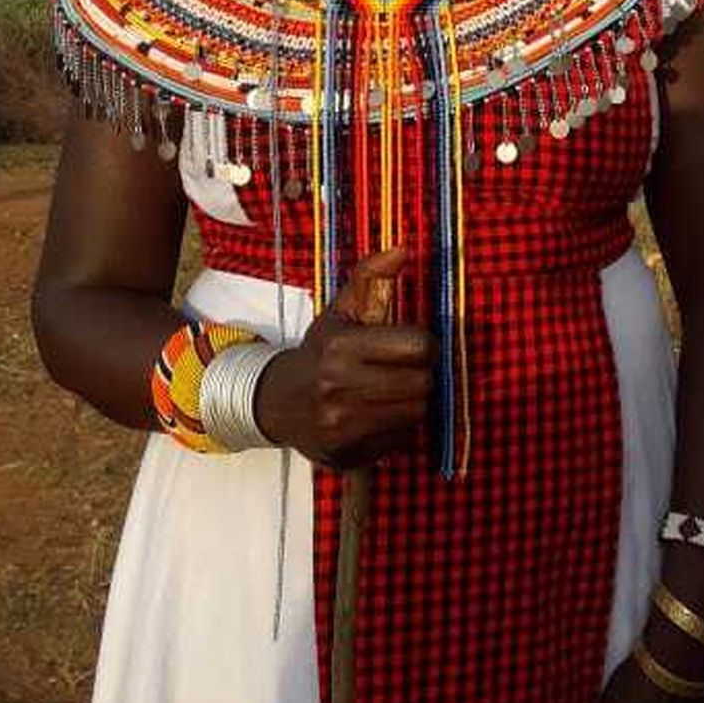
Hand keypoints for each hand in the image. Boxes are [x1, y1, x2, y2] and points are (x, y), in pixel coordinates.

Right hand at [252, 247, 431, 468]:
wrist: (277, 403)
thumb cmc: (320, 353)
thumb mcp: (340, 312)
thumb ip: (370, 276)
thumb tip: (404, 248)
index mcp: (341, 346)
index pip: (418, 345)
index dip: (425, 345)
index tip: (414, 345)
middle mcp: (338, 387)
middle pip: (423, 384)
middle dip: (423, 375)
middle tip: (408, 371)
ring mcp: (341, 425)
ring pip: (416, 413)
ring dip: (414, 403)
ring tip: (394, 392)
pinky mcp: (346, 453)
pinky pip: (401, 441)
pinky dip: (399, 429)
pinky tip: (380, 416)